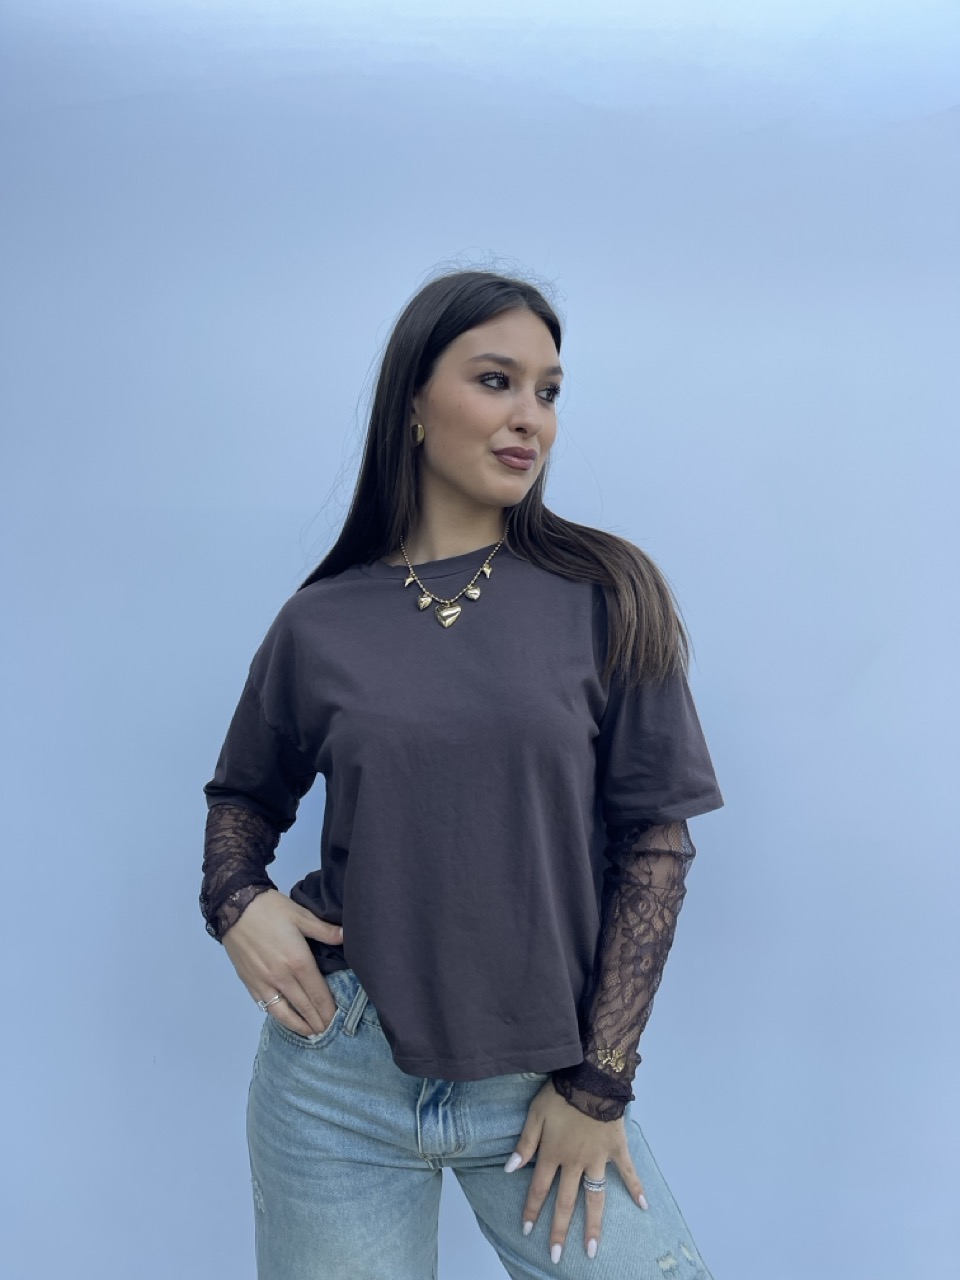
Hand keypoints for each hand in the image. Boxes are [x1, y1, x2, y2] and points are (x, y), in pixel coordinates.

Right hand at [221, 889, 344, 1036]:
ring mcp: (264, 983)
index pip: (318, 994)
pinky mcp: (250, 983)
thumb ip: (325, 930)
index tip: (338, 1020)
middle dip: (318, 1021)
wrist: (234, 907)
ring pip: (284, 1013)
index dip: (329, 1009)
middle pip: (304, 1007)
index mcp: (298, 962)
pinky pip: (267, 1007)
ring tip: (311, 1032)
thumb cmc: (270, 909)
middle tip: (329, 1031)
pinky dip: (279, 1017)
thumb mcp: (301, 915)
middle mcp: (281, 978)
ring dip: (299, 1025)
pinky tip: (286, 1019)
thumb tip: (346, 935)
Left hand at [504, 1079, 647, 1262]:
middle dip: (559, 1231)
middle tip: (555, 1257)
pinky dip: (636, 1188)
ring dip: (593, 1225)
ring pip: (594, 1197)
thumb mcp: (535, 1114)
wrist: (591, 1077)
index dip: (532, 1210)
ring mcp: (597, 1158)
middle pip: (565, 1202)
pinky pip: (628, 1172)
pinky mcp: (616, 1149)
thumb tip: (510, 1169)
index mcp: (552, 1153)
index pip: (539, 1188)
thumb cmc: (560, 1093)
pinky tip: (644, 1206)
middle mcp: (574, 1162)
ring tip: (592, 1250)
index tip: (527, 1230)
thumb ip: (524, 1143)